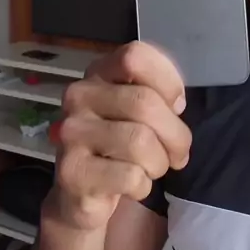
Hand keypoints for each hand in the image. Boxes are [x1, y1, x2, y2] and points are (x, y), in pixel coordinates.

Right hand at [47, 42, 190, 230]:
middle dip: (175, 135)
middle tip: (177, 153)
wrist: (82, 192)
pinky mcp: (72, 171)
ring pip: (140, 140)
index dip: (167, 81)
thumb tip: (175, 104)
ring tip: (150, 169)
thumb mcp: (139, 111)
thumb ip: (158, 94)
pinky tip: (130, 186)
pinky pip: (130, 175)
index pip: (135, 57)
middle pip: (144, 102)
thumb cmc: (120, 145)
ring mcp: (72, 132)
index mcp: (99, 73)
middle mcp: (79, 95)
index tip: (176, 106)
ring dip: (159, 163)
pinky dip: (142, 186)